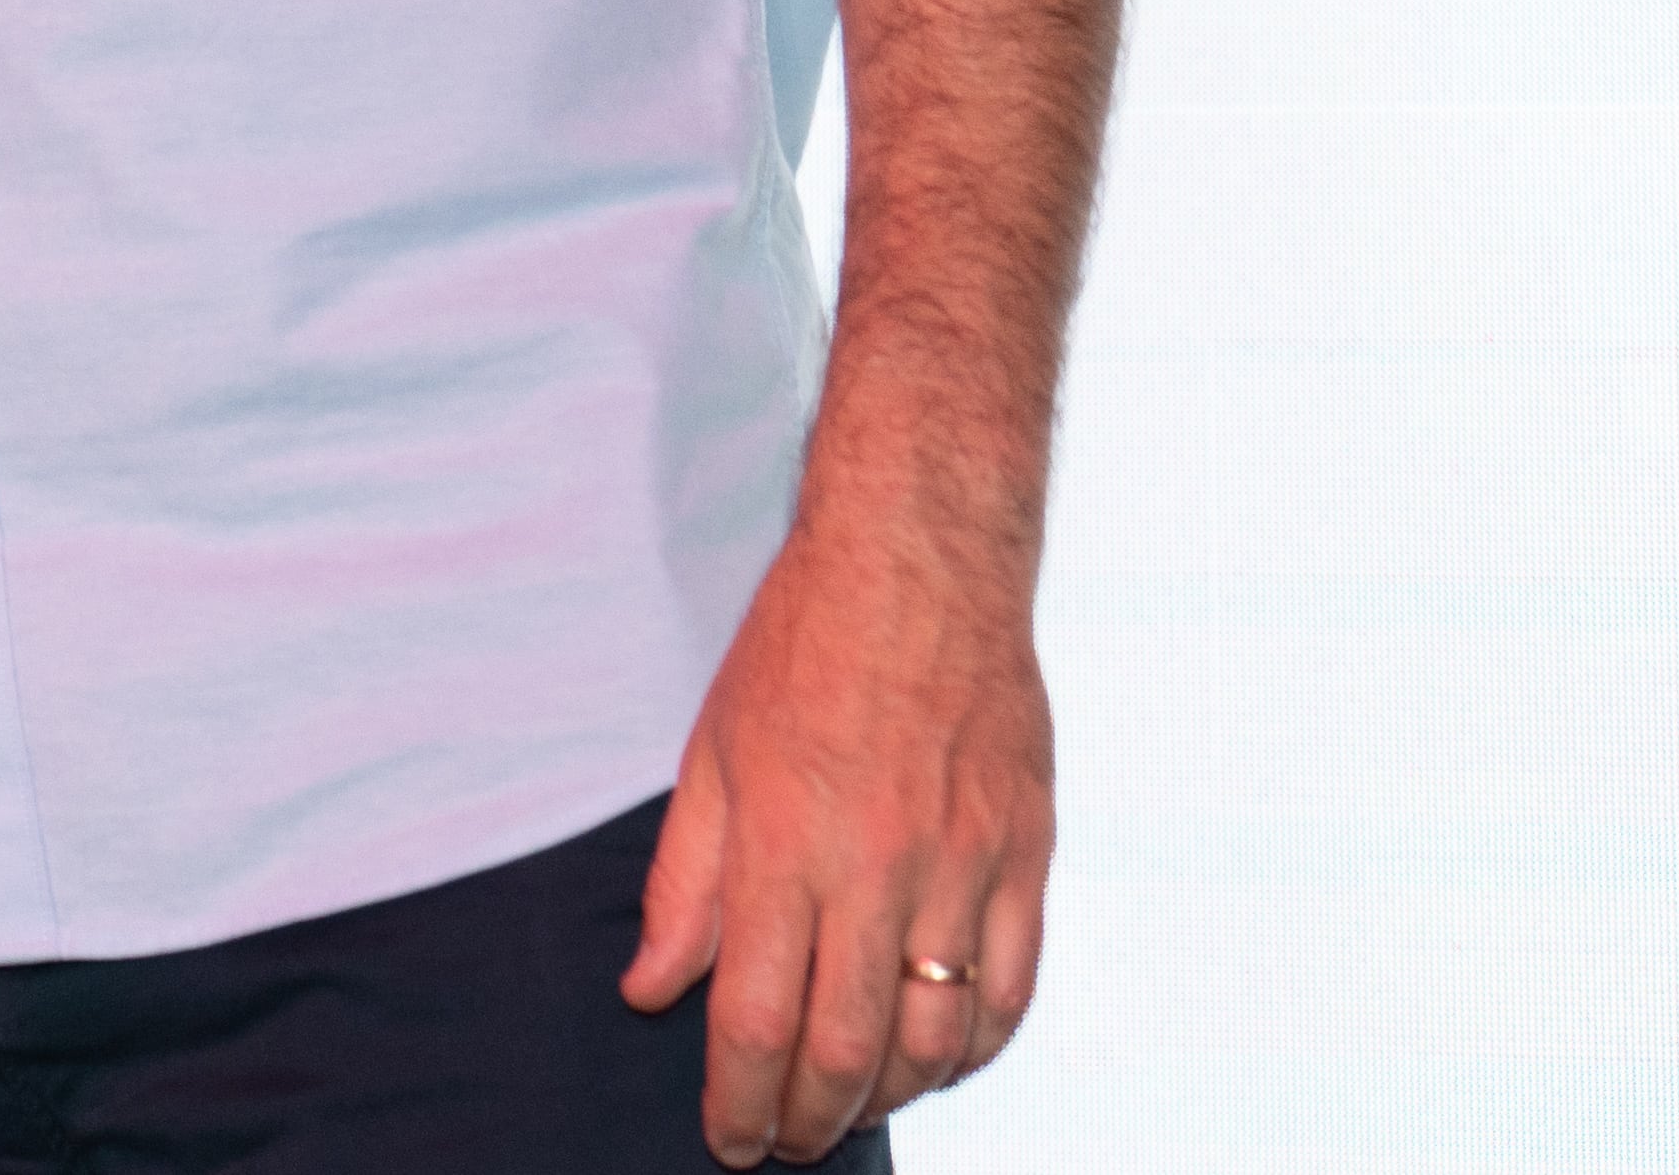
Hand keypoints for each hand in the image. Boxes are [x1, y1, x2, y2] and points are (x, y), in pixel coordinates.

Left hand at [623, 518, 1056, 1160]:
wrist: (918, 562)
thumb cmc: (802, 649)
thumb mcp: (708, 757)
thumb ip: (682, 885)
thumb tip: (651, 989)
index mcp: (783, 844)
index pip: (753, 1019)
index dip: (736, 1101)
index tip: (725, 1139)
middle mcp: (877, 867)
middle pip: (846, 1048)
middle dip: (806, 1118)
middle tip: (782, 1140)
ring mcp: (964, 866)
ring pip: (936, 1038)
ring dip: (890, 1098)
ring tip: (849, 1108)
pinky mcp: (1027, 856)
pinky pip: (1011, 989)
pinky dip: (973, 1048)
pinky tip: (936, 1060)